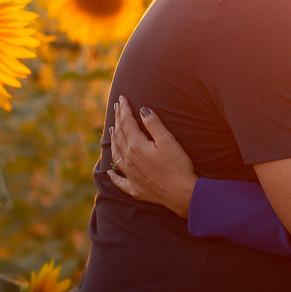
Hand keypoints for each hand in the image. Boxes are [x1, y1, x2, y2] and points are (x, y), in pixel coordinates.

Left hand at [107, 95, 197, 218]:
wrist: (181, 193)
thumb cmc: (177, 165)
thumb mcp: (168, 141)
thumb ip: (154, 124)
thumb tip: (142, 110)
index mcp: (137, 146)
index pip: (127, 123)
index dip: (124, 109)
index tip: (122, 98)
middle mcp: (129, 159)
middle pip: (120, 136)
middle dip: (118, 120)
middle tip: (116, 107)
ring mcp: (130, 175)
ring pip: (116, 154)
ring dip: (113, 140)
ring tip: (112, 130)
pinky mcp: (135, 188)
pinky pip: (119, 181)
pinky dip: (112, 175)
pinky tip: (109, 172)